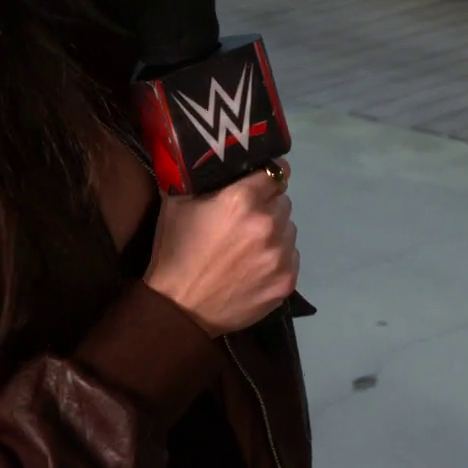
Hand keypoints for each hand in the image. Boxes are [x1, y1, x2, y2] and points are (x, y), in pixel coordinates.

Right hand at [143, 159, 298, 336]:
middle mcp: (268, 223)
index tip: (260, 184)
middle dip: (268, 207)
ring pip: (289, 230)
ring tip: (249, 248)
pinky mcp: (287, 280)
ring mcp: (280, 254)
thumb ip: (202, 177)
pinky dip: (278, 259)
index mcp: (243, 199)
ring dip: (275, 233)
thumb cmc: (175, 251)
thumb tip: (215, 160)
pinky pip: (291, 257)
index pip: (276, 173)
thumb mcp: (178, 202)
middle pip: (283, 201)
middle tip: (246, 222)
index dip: (267, 177)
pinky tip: (255, 268)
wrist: (179, 307)